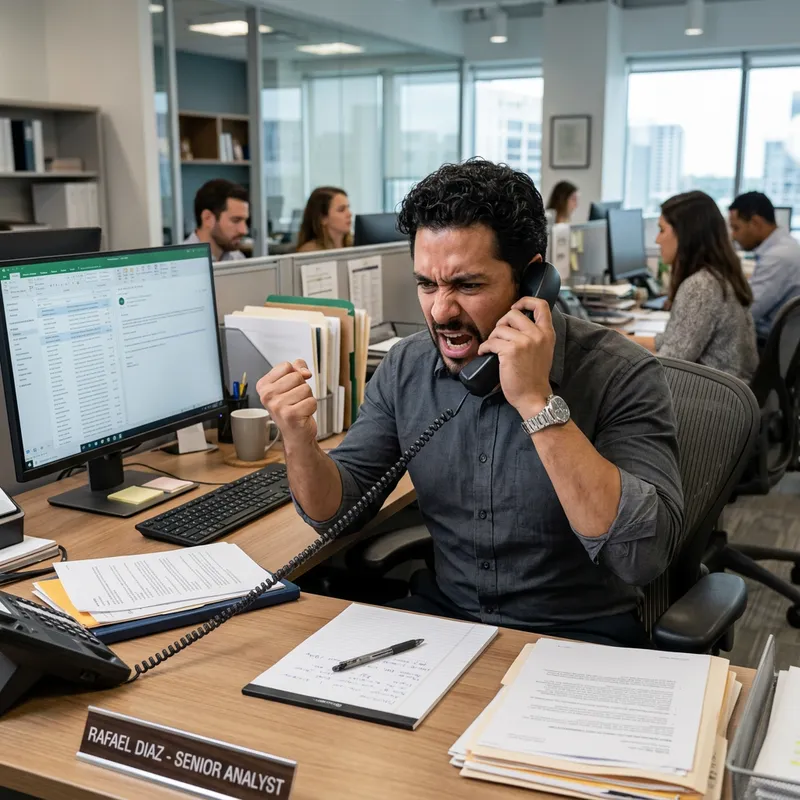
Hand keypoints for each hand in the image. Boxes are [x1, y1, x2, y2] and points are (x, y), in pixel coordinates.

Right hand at [256, 359, 316, 445]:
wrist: (296, 433)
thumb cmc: (292, 407)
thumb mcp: (291, 383)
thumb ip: (297, 368)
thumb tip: (305, 372)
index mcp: (263, 385)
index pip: (286, 366)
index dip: (294, 374)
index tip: (290, 387)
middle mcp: (267, 396)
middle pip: (297, 377)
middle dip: (302, 387)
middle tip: (295, 400)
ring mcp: (277, 406)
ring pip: (306, 388)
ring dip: (307, 398)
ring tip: (298, 407)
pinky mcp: (290, 415)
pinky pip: (311, 401)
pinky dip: (311, 407)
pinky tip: (302, 414)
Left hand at [477, 297, 554, 418]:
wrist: (533, 396)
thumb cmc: (534, 376)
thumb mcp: (544, 350)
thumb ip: (536, 334)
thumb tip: (516, 321)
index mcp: (547, 333)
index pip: (541, 305)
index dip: (525, 301)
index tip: (515, 308)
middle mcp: (537, 334)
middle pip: (513, 314)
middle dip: (502, 323)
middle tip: (499, 335)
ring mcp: (524, 342)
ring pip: (499, 329)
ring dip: (492, 338)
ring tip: (493, 349)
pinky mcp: (510, 351)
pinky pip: (491, 342)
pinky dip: (485, 348)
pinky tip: (486, 354)